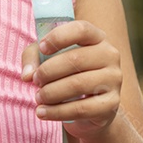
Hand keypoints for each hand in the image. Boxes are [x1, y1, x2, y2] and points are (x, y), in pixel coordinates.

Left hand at [20, 20, 121, 138]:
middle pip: (76, 59)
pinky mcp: (112, 104)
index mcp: (96, 37)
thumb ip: (33, 58)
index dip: (58, 37)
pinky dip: (57, 112)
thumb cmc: (66, 73)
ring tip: (38, 97)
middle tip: (35, 81)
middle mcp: (110, 55)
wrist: (89, 107)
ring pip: (78, 84)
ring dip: (51, 93)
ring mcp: (114, 79)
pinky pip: (82, 108)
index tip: (41, 47)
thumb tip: (27, 75)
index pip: (81, 29)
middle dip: (48, 71)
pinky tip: (42, 112)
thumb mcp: (47, 58)